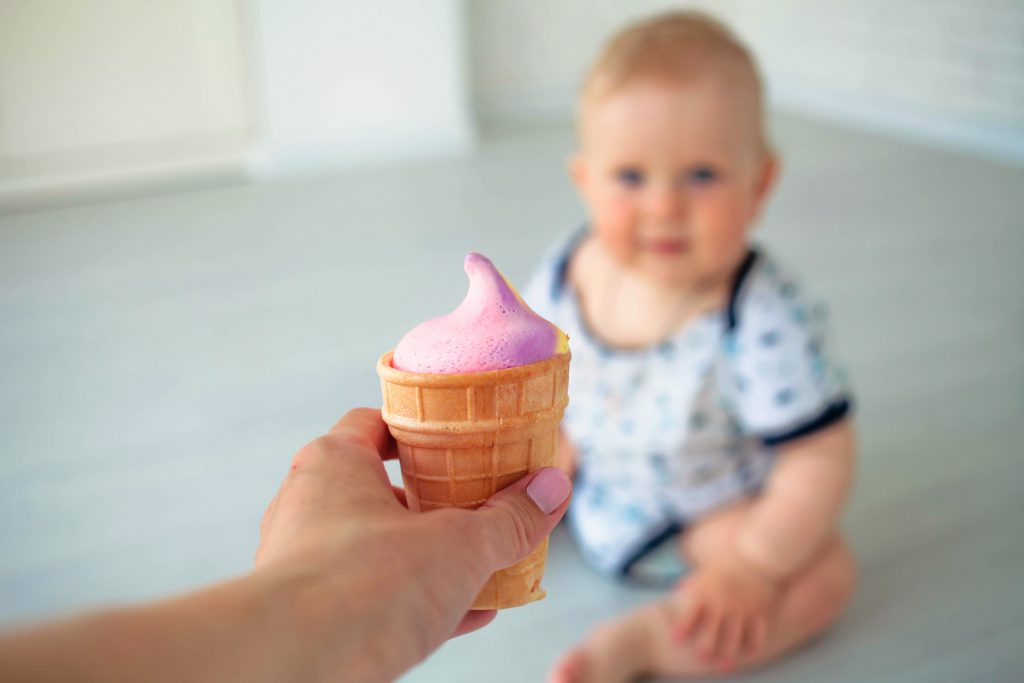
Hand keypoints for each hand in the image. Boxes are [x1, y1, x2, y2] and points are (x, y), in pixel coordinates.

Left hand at [255, 408, 571, 682]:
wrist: (298, 663)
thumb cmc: (363, 584)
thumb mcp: (460, 544)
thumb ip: (509, 518)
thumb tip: (551, 490)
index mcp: (335, 464)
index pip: (376, 424)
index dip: (422, 429)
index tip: (461, 440)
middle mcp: (311, 507)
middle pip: (384, 490)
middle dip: (438, 502)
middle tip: (482, 505)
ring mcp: (309, 563)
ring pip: (383, 549)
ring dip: (434, 558)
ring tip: (488, 564)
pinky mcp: (316, 615)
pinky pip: (377, 600)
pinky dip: (422, 604)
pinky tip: (473, 613)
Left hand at [673, 555, 778, 669]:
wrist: (760, 552)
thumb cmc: (730, 557)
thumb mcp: (706, 567)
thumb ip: (693, 582)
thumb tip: (679, 589)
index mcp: (705, 591)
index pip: (689, 614)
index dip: (681, 628)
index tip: (676, 639)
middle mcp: (722, 604)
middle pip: (710, 634)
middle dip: (704, 648)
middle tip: (700, 658)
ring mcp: (741, 610)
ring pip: (733, 639)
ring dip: (727, 654)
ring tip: (723, 665)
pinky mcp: (759, 612)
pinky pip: (756, 634)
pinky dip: (753, 645)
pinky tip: (749, 653)